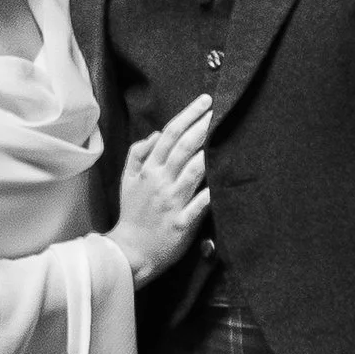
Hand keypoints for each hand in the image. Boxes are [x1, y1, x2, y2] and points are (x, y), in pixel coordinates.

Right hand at [110, 98, 212, 282]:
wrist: (129, 252)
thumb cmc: (132, 214)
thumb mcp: (126, 180)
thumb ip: (138, 154)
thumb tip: (157, 133)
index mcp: (148, 170)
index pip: (169, 135)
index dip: (188, 115)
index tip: (205, 101)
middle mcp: (161, 182)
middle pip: (184, 146)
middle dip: (204, 124)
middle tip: (221, 108)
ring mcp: (172, 202)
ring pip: (195, 169)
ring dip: (211, 149)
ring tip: (227, 132)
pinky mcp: (183, 223)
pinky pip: (202, 203)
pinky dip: (214, 190)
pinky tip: (228, 176)